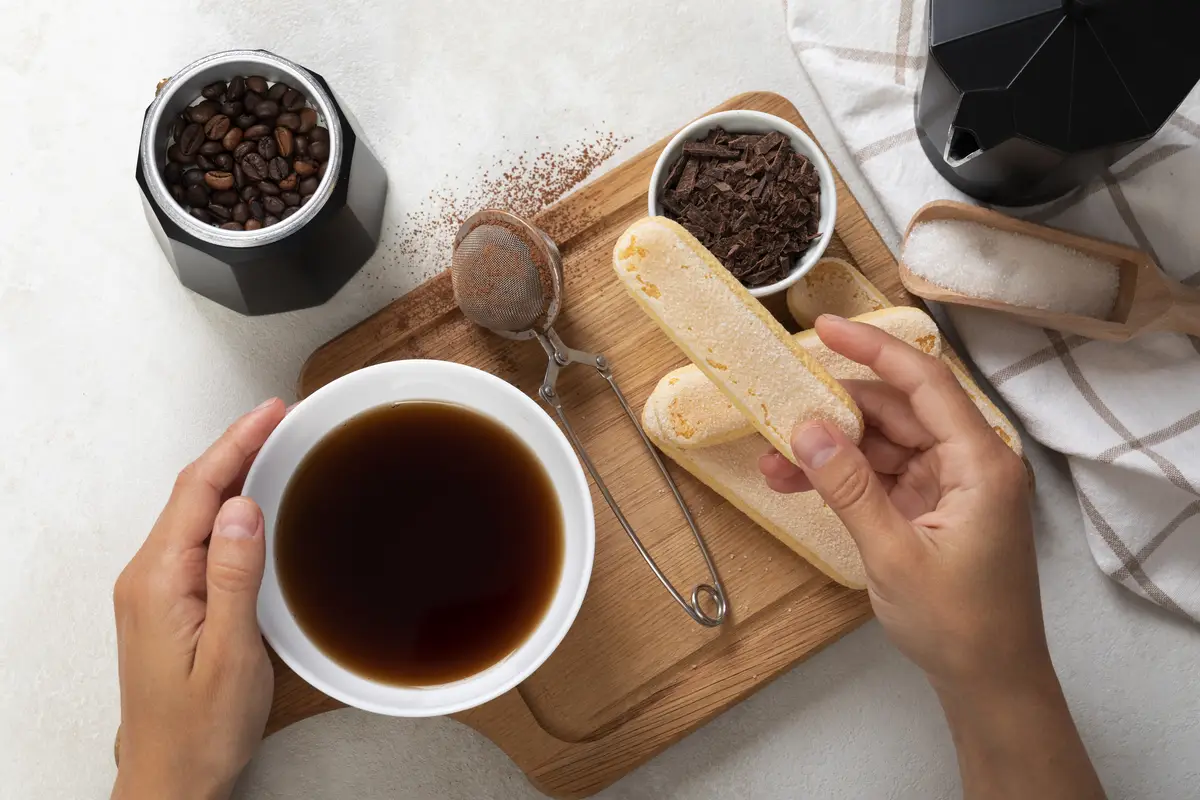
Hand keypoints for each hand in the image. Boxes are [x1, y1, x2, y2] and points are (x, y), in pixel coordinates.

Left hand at [112, 399, 286, 799]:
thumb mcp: (231, 653)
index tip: (271, 413)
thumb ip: (232, 575)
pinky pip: (195, 537)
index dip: (237, 444)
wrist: (171, 776)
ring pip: (193, 512)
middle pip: (192, 493)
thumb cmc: (201, 728)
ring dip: (231, 474)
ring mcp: (152, 589)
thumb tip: (242, 508)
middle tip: (281, 420)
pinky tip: (251, 504)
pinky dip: (225, 508)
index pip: (199, 491)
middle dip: (236, 449)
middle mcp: (146, 577)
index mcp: (158, 582)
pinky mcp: (165, 602)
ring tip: (273, 448)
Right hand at [760, 316, 1103, 798]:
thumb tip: (806, 431)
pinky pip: (884, 475)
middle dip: (837, 410)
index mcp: (981, 463)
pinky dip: (845, 477)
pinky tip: (799, 481)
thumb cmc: (958, 624)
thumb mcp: (892, 553)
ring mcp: (953, 486)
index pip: (925, 383)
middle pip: (899, 411)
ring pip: (885, 444)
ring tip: (774, 461)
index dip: (874, 349)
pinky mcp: (935, 508)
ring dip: (833, 450)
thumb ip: (848, 487)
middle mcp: (972, 463)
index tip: (825, 329)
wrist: (991, 684)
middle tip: (780, 404)